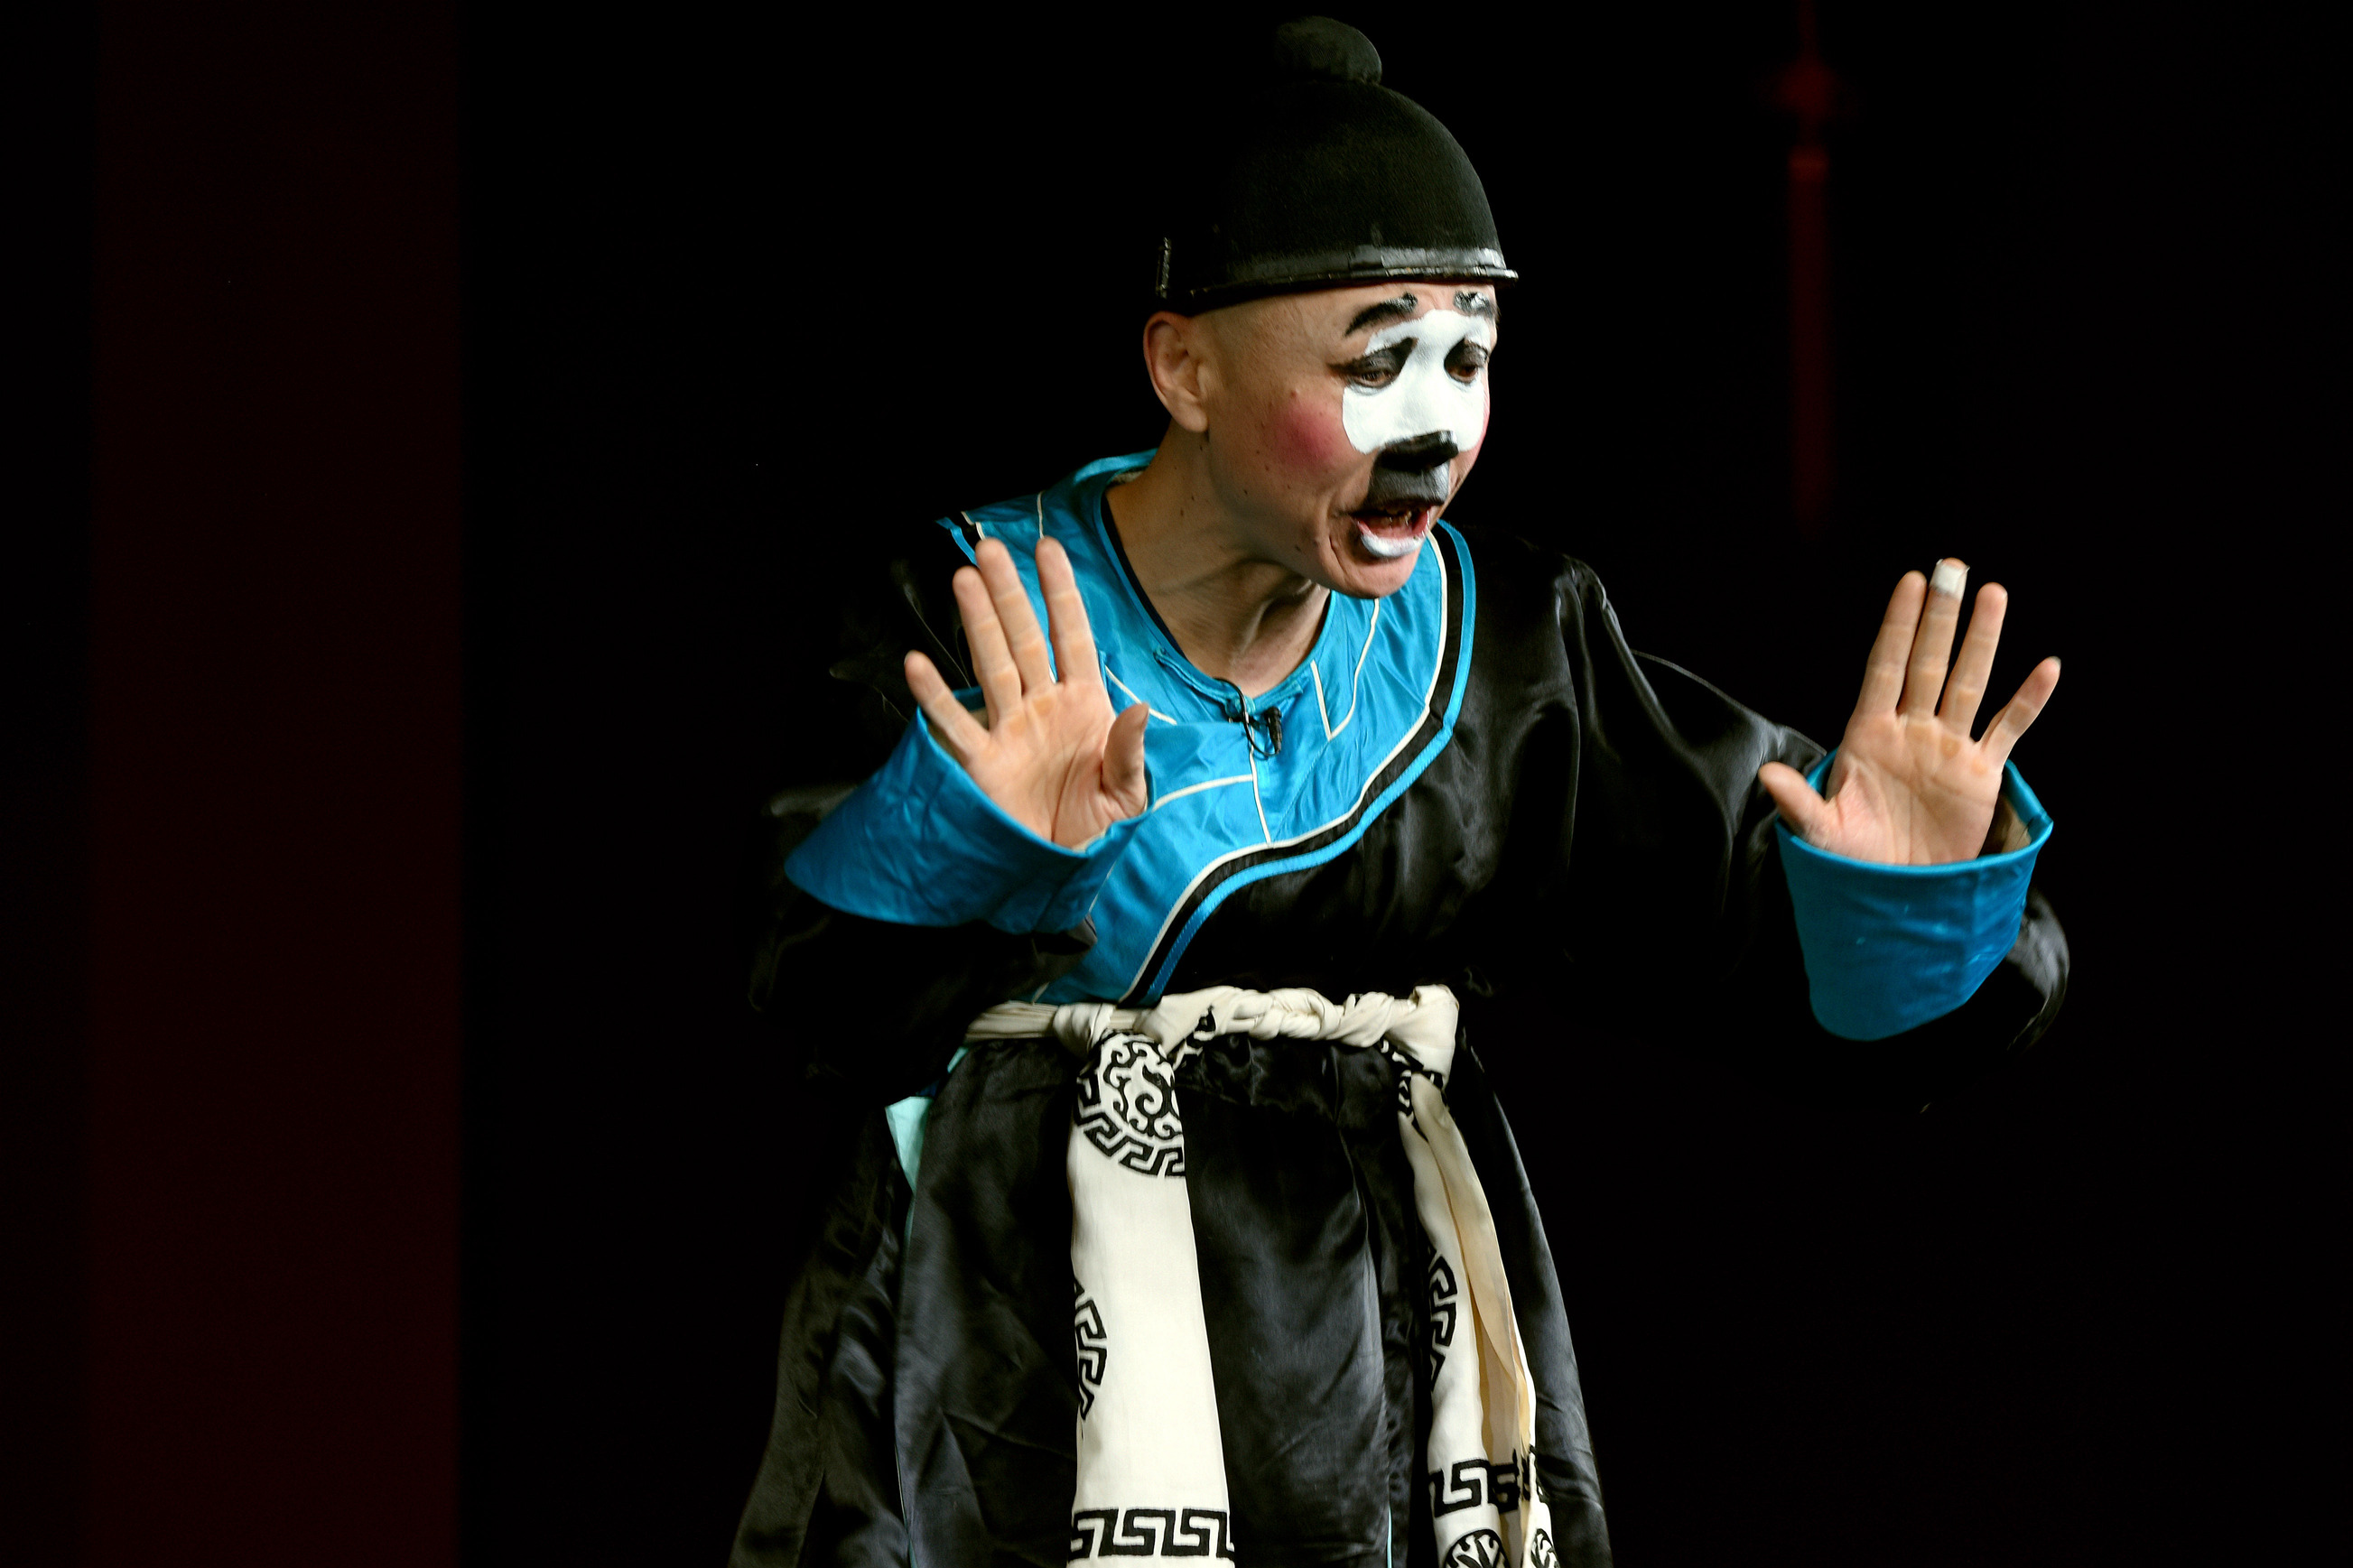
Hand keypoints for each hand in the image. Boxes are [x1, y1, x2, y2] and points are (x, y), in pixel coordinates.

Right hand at [905, 536, 1149, 848]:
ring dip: (978, 623)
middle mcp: (1043, 706)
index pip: (1072, 637)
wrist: (1061, 870)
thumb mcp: (1127, 795)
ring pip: (992, 665)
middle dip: (1009, 593)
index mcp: (1084, 705)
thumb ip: (1129, 752)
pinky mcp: (982, 761)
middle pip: (1023, 639)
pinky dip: (936, 695)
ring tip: (963, 580)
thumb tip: (1139, 710)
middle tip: (990, 549)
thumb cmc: (1096, 827)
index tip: (1048, 550)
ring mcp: (1010, 729)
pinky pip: (956, 723)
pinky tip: (918, 663)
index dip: (1060, 594)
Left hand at [1759, 560, 2059, 864]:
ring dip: (1982, 641)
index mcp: (1868, 733)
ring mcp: (1947, 747)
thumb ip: (1800, 801)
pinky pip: (2008, 729)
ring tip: (1994, 594)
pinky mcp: (1979, 773)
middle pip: (1928, 662)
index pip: (1884, 666)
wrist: (1895, 893)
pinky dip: (2028, 700)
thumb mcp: (1822, 830)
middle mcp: (1910, 730)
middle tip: (1953, 567)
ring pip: (1968, 683)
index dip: (1897, 626)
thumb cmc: (1851, 859)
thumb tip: (1767, 775)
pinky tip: (2047, 667)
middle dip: (1940, 617)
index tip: (1909, 581)